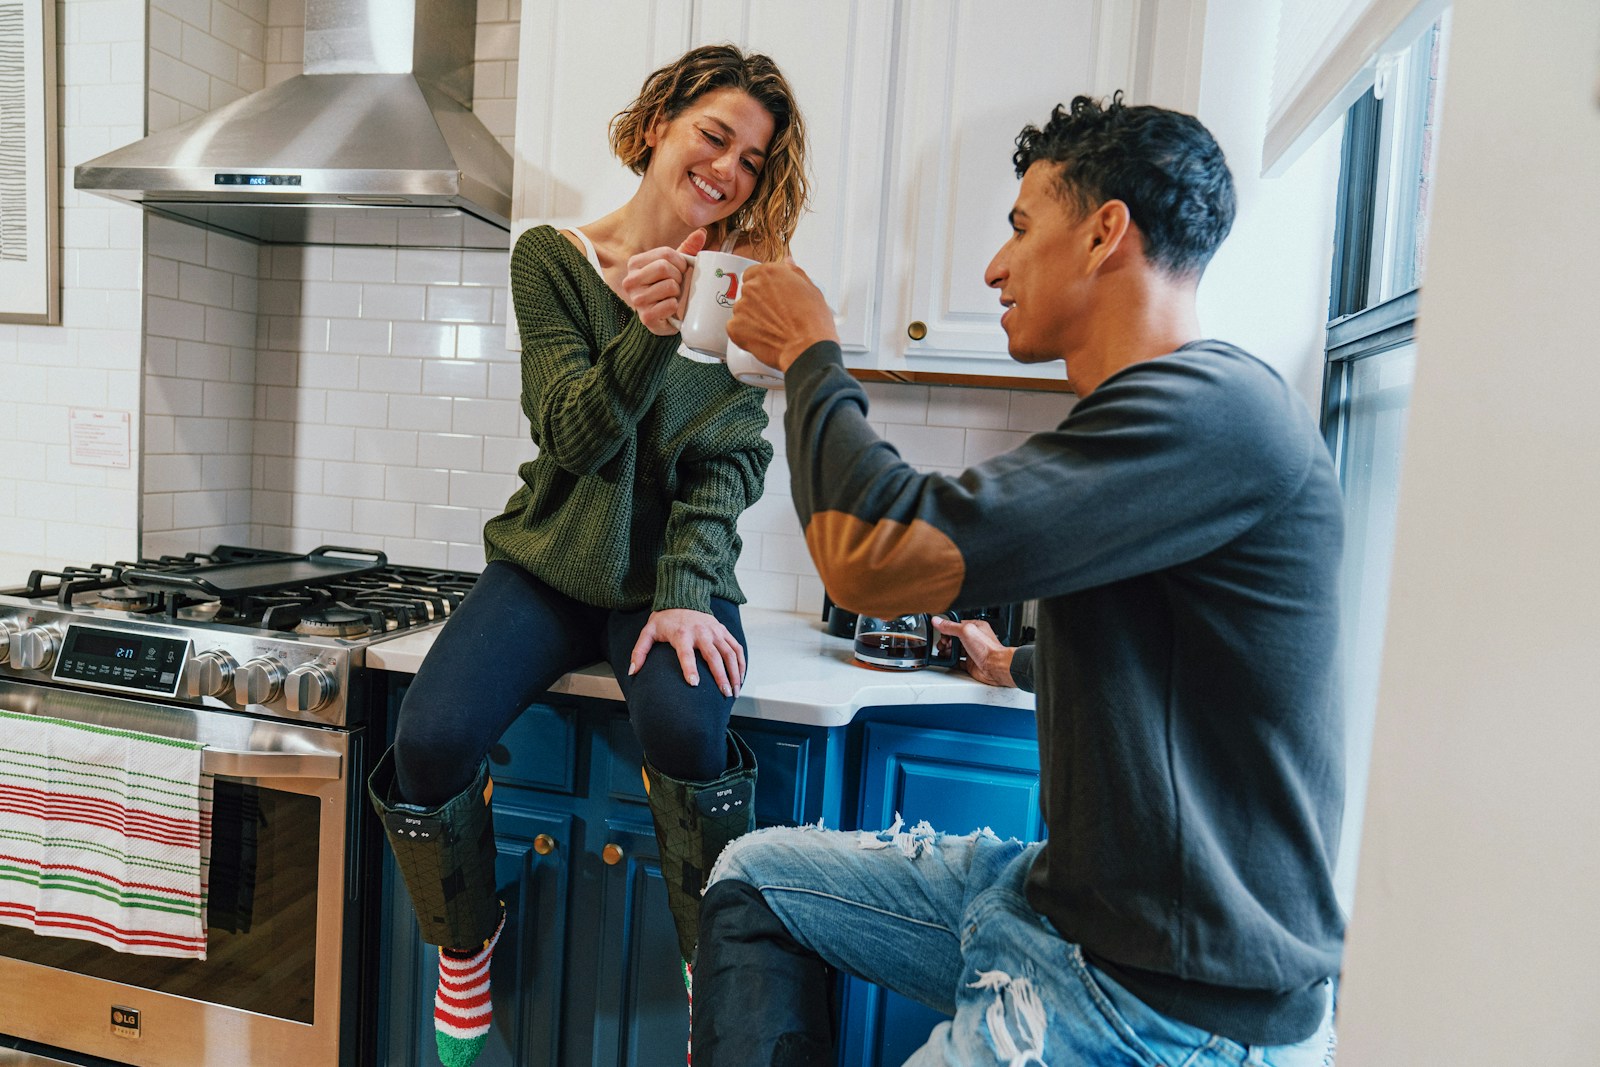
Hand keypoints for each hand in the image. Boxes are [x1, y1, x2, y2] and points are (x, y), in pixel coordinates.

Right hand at [622, 228, 707, 335]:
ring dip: (678, 292)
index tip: (680, 271)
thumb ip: (688, 248)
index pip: (664, 253)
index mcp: (635, 263)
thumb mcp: (675, 265)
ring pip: (669, 286)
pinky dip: (676, 306)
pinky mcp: (645, 317)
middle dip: (678, 276)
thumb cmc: (668, 287)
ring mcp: (636, 300)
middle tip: (677, 284)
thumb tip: (701, 232)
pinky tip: (670, 309)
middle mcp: (630, 280)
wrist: (665, 317)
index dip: (680, 262)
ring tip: (672, 296)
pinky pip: (671, 304)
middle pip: (663, 267)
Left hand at [628, 608, 746, 696]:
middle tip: (724, 694)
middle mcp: (701, 632)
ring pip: (729, 653)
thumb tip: (632, 671)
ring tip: (734, 691)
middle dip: (721, 676)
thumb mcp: (648, 632)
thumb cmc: (664, 619)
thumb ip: (639, 651)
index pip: (686, 653)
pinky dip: (741, 663)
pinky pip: (736, 647)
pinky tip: (740, 678)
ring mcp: (715, 631)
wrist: (682, 598)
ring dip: (734, 673)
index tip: (694, 684)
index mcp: (682, 634)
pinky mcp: (723, 630)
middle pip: (714, 656)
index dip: (689, 668)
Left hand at [726, 258, 839, 372]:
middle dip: (758, 302)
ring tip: (771, 330)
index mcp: (769, 273)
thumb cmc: (812, 322)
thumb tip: (788, 262)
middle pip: (748, 292)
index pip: (755, 274)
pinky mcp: (735, 327)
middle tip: (774, 316)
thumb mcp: (811, 289)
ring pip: (741, 310)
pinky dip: (745, 334)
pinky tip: (762, 338)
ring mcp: (741, 307)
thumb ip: (795, 273)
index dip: (764, 286)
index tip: (772, 297)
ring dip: (752, 318)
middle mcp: (752, 287)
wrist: (806, 348)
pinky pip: (735, 328)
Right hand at [931, 616, 1015, 688]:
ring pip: (955, 650)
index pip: (957, 625)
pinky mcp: (970, 663)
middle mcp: (975, 639)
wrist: (995, 667)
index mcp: (975, 627)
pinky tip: (948, 661)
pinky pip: (958, 662)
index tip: (942, 635)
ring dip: (947, 652)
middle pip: (955, 638)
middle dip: (946, 642)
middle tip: (942, 645)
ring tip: (942, 653)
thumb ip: (950, 626)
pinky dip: (951, 662)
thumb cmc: (987, 648)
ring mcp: (972, 651)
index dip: (947, 630)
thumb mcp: (966, 631)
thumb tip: (937, 621)